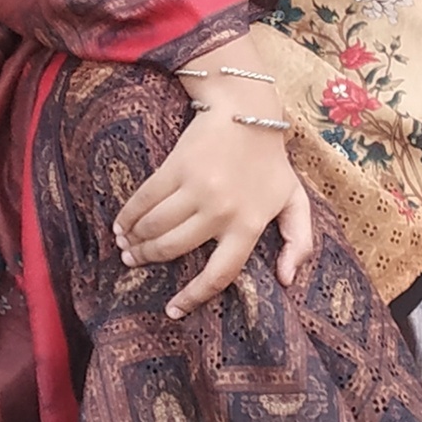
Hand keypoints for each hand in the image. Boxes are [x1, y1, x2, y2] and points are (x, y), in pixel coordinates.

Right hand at [113, 102, 312, 318]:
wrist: (247, 111)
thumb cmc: (270, 162)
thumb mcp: (295, 200)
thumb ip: (300, 241)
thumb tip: (287, 280)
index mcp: (249, 225)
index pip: (219, 274)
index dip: (193, 297)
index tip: (172, 310)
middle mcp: (221, 212)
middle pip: (174, 249)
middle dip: (149, 259)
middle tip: (134, 262)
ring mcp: (196, 189)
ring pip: (155, 228)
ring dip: (134, 241)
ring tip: (126, 246)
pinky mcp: (175, 168)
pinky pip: (144, 200)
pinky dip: (127, 216)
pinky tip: (121, 225)